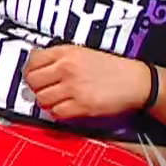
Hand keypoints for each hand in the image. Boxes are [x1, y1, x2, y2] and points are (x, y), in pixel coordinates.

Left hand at [23, 44, 152, 119]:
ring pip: (42, 99)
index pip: (32, 61)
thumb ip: (59, 58)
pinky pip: (57, 112)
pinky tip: (64, 108)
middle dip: (36, 88)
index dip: (30, 71)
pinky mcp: (82, 105)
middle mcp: (66, 68)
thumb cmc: (111, 67)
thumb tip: (37, 68)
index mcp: (65, 52)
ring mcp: (73, 87)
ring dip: (46, 102)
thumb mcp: (82, 53)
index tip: (34, 76)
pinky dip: (57, 113)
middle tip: (44, 90)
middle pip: (33, 81)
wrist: (136, 81)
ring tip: (55, 100)